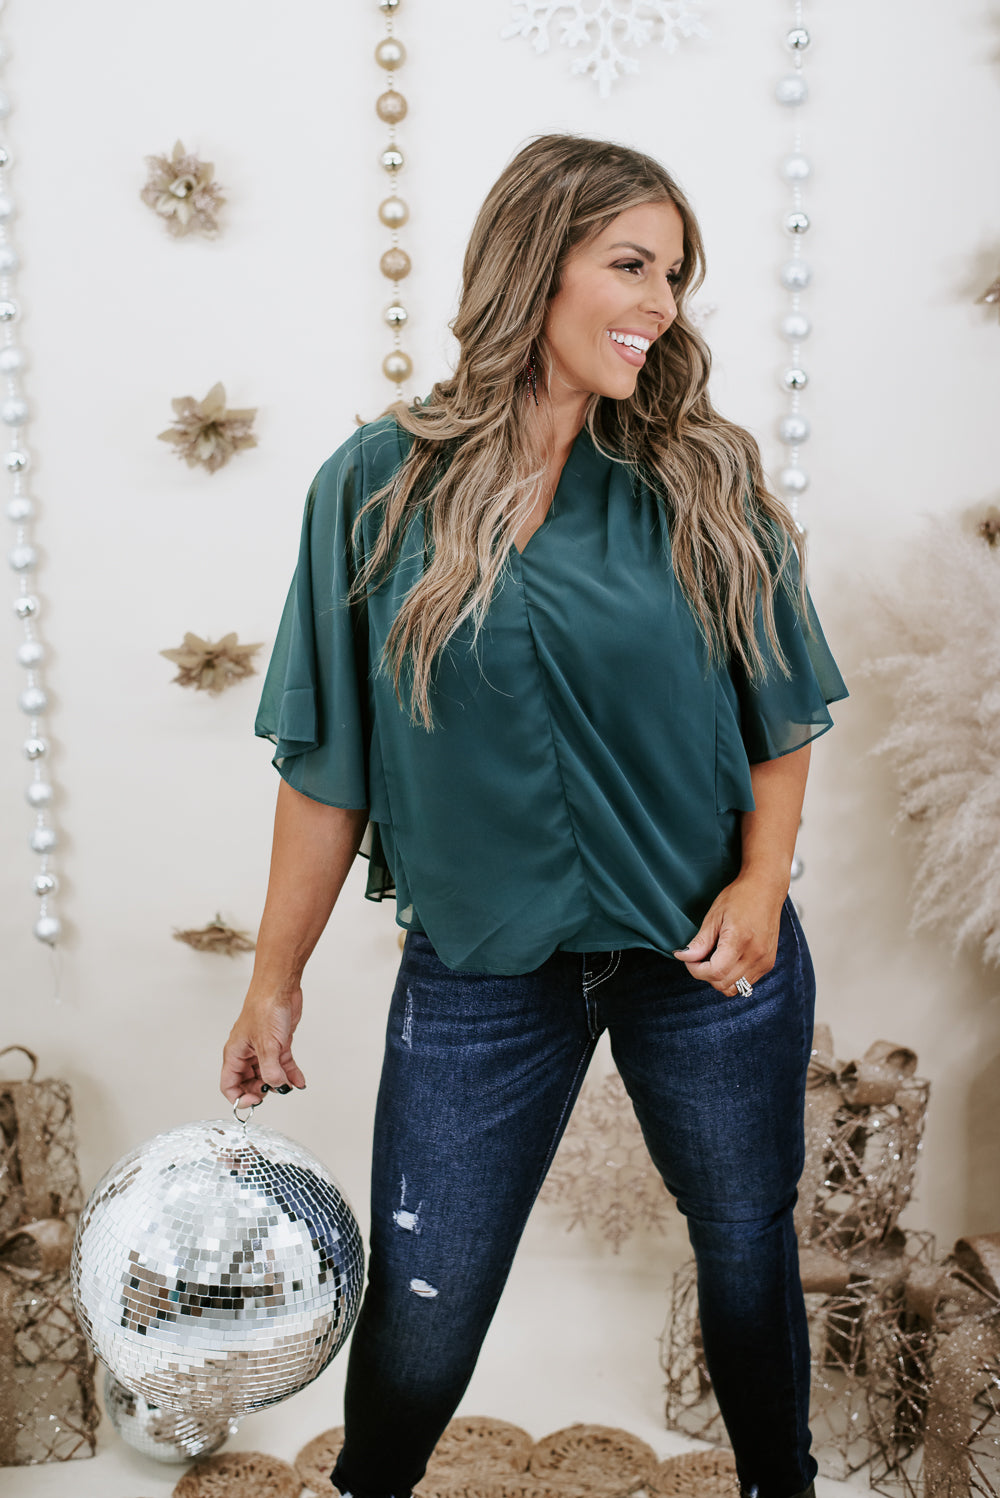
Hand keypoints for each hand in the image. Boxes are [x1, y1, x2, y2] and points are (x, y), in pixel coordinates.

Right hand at [220, 986, 305, 1106]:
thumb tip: (276, 1086)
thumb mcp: (267, 1045)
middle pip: (248, 1082)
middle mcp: (247, 1053)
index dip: (240, 1097)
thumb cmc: (265, 1008)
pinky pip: (283, 1065)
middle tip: (274, 1092)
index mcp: (235, 1053)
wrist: (281, 988)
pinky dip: (291, 1074)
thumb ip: (270, 1070)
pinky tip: (299, 1081)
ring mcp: (263, 1049)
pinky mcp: (279, 1044)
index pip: (229, 1084)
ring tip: (289, 1086)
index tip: (255, 1101)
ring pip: (267, 1074)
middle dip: (260, 1090)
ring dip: (278, 1083)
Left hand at [672, 876, 784, 995]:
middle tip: (699, 957)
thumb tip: (683, 957)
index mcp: (740, 940)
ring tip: (715, 957)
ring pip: (735, 988)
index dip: (696, 970)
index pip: (715, 972)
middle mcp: (756, 955)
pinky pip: (746, 982)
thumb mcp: (714, 916)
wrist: (766, 889)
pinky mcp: (768, 963)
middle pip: (723, 984)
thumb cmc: (739, 897)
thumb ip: (701, 941)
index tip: (689, 959)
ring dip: (720, 978)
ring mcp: (764, 961)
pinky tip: (729, 958)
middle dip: (706, 975)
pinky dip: (733, 976)